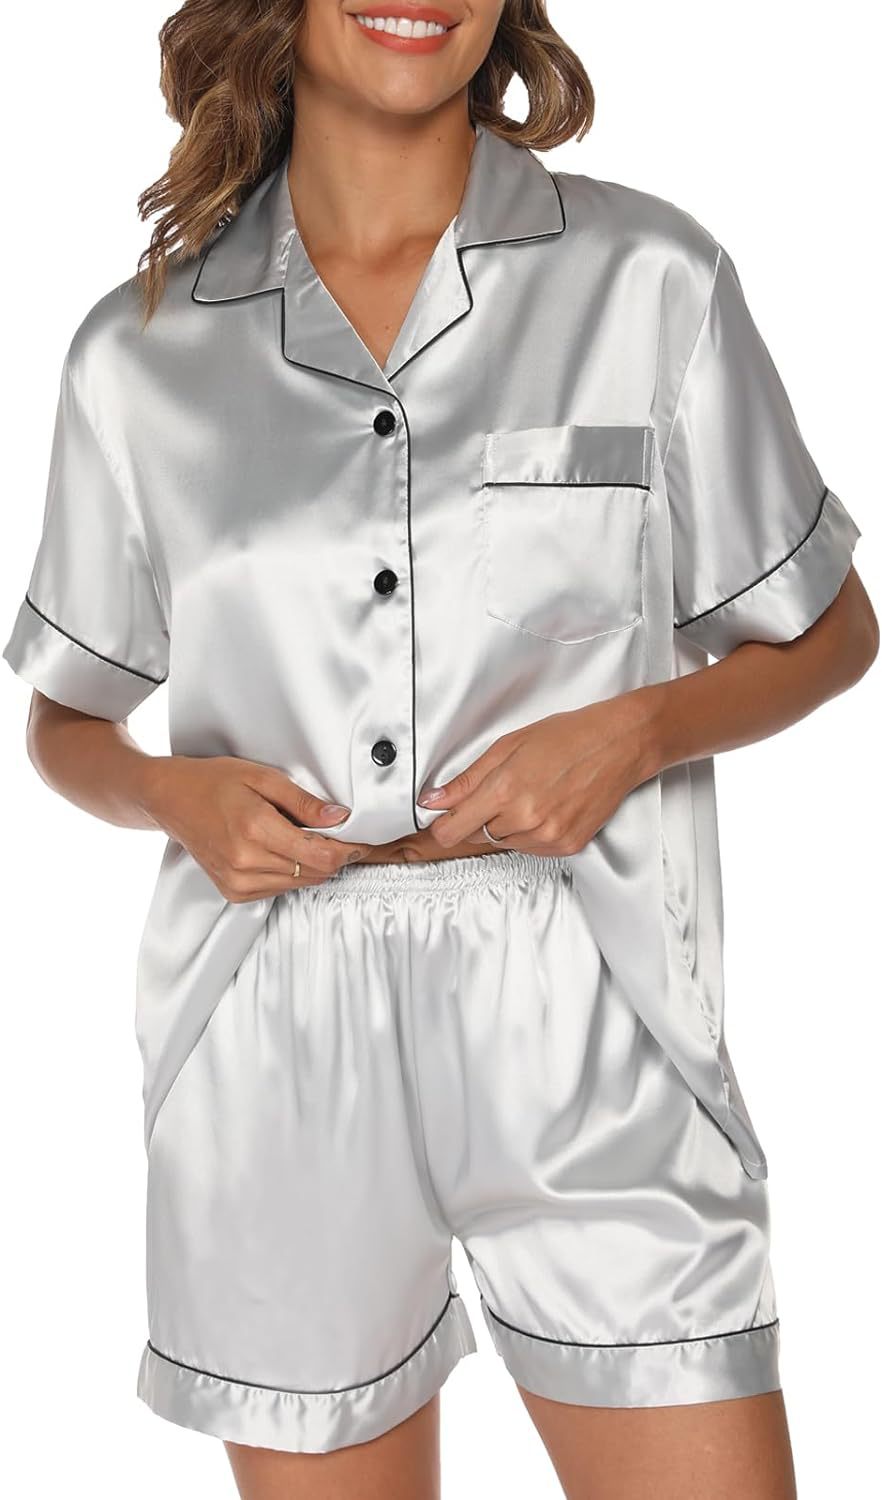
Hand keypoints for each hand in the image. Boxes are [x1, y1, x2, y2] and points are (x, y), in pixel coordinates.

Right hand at [142, 755, 371, 901]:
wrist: (170, 800)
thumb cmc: (212, 783)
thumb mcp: (262, 777)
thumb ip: (304, 802)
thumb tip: (339, 818)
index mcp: (255, 830)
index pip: (320, 855)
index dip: (347, 849)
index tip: (360, 840)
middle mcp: (245, 862)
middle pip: (315, 872)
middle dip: (334, 856)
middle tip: (340, 836)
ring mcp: (237, 882)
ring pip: (300, 884)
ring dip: (314, 865)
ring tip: (307, 839)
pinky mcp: (233, 892)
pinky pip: (279, 889)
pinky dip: (291, 873)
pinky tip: (282, 851)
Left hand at [417, 693, 659, 854]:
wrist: (620, 745)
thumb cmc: (567, 737)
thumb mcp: (508, 746)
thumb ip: (466, 780)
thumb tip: (432, 801)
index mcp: (504, 789)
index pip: (451, 830)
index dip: (442, 825)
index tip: (442, 817)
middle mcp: (525, 818)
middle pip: (476, 836)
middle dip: (479, 818)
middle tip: (503, 789)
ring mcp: (548, 836)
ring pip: (503, 844)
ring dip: (506, 826)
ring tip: (531, 793)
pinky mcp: (567, 846)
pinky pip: (531, 850)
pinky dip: (530, 834)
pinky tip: (547, 807)